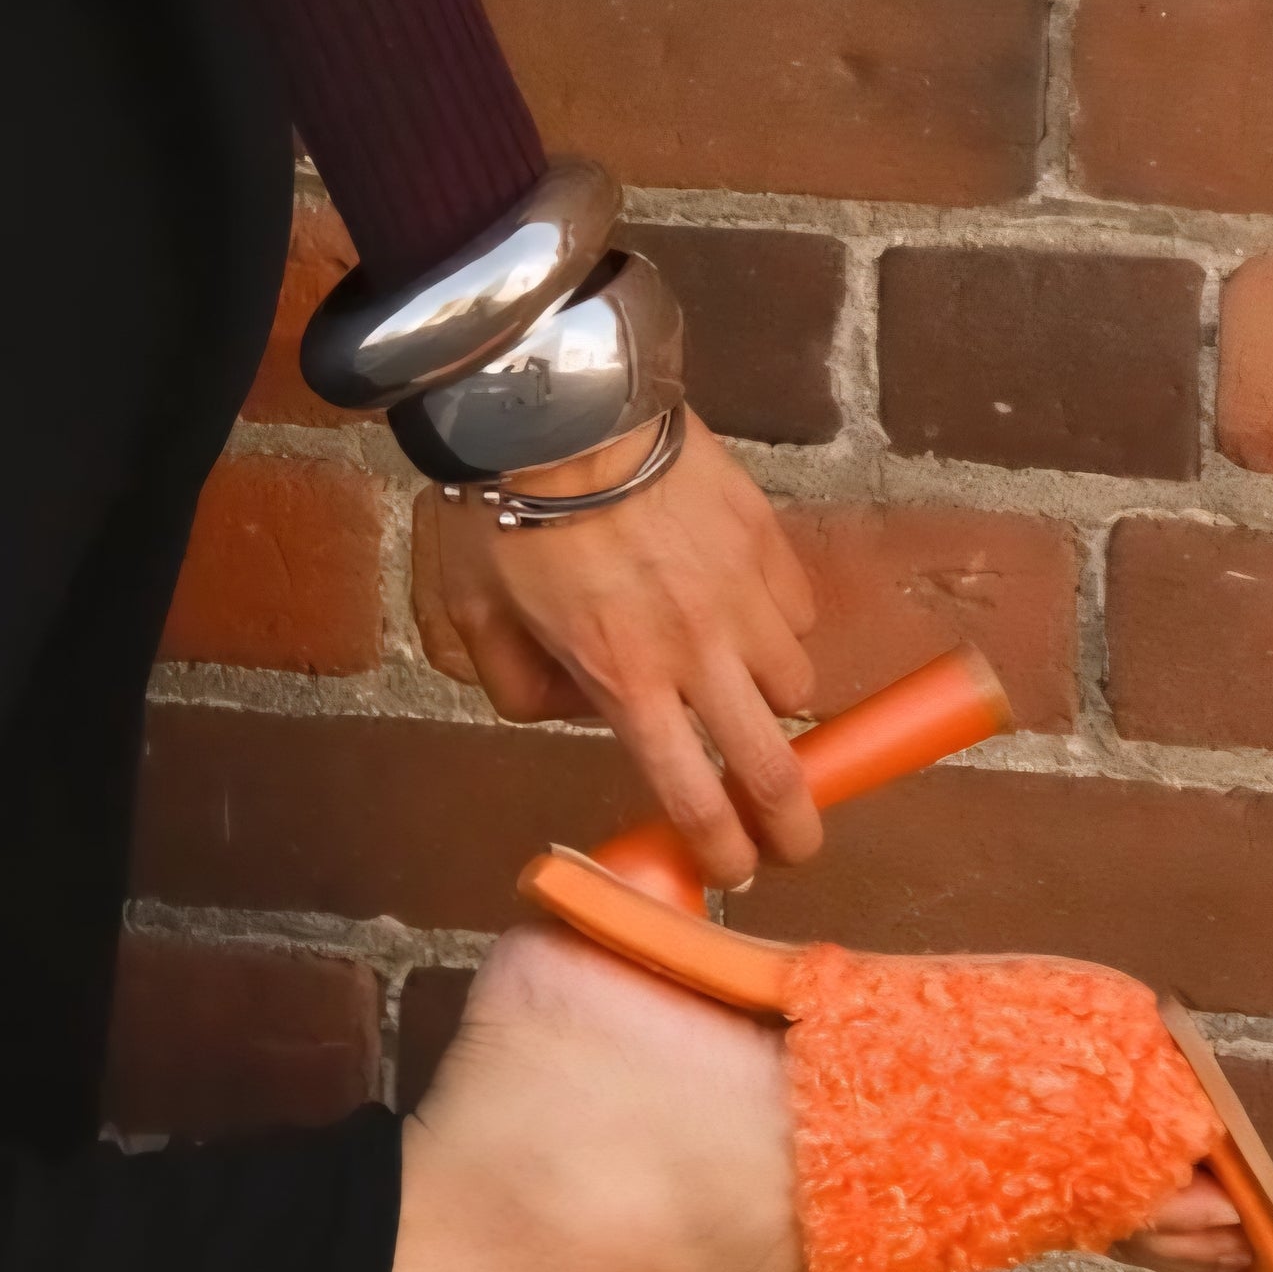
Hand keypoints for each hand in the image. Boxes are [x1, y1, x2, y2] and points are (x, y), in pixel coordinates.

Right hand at [362, 931, 1254, 1271]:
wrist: (465, 1255)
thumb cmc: (520, 1102)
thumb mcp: (582, 947)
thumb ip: (663, 880)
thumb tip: (708, 838)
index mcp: (822, 1094)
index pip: (994, 1080)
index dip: (1095, 1084)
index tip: (1188, 1106)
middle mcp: (845, 1189)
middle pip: (1019, 1182)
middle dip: (1133, 1198)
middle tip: (1240, 1218)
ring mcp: (821, 1251)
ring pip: (982, 1228)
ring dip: (1080, 1227)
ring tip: (1190, 1246)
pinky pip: (929, 1248)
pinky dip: (1004, 1236)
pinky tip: (1045, 1239)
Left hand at [422, 410, 821, 888]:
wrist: (556, 400)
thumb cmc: (502, 506)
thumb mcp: (476, 616)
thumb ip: (523, 686)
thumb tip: (575, 710)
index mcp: (625, 681)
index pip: (693, 796)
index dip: (721, 850)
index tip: (736, 871)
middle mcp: (697, 652)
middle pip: (772, 767)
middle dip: (793, 824)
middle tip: (796, 843)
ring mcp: (740, 595)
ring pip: (795, 686)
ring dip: (776, 707)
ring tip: (749, 695)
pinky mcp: (764, 539)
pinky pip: (795, 609)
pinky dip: (779, 626)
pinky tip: (745, 612)